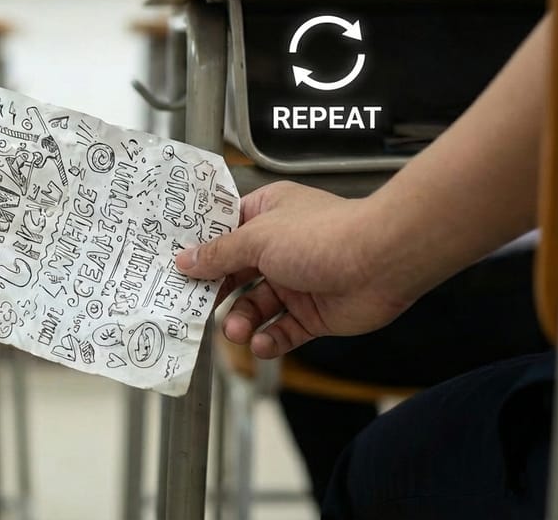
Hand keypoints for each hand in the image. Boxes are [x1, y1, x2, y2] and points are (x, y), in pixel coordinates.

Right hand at [175, 181, 413, 359]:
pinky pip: (283, 331)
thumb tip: (186, 259)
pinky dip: (270, 340)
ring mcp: (298, 281)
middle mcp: (281, 247)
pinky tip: (261, 344)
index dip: (201, 250)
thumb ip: (219, 254)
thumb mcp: (257, 240)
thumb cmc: (324, 235)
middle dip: (216, 293)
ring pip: (256, 306)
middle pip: (236, 273)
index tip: (175, 268)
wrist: (381, 262)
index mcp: (267, 214)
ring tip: (235, 330)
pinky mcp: (314, 313)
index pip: (225, 231)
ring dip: (242, 320)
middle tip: (194, 308)